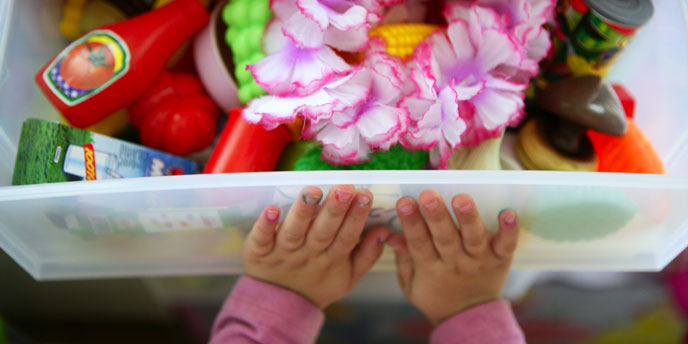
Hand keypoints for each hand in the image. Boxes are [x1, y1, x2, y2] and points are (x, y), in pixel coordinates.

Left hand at [243, 185, 389, 308]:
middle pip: (323, 232)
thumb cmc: (319, 283)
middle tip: (344, 188)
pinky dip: (266, 225)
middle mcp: (308, 254)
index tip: (365, 194)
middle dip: (334, 210)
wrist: (280, 306)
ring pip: (294, 232)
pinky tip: (272, 209)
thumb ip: (368, 254)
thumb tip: (385, 230)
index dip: (357, 217)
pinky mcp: (258, 252)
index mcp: (332, 259)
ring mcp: (283, 253)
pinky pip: (261, 238)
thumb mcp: (348, 276)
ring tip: (312, 192)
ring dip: (303, 212)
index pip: (347, 237)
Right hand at [387, 191, 519, 324]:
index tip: (404, 202)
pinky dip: (509, 231)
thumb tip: (392, 235)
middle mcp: (456, 263)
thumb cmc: (435, 294)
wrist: (468, 317)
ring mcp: (479, 261)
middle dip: (436, 216)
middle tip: (429, 196)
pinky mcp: (500, 259)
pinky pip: (506, 245)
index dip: (411, 223)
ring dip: (468, 218)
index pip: (419, 243)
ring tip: (461, 199)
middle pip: (445, 238)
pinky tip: (508, 214)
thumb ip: (403, 258)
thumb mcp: (411, 283)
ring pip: (473, 238)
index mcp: (431, 268)